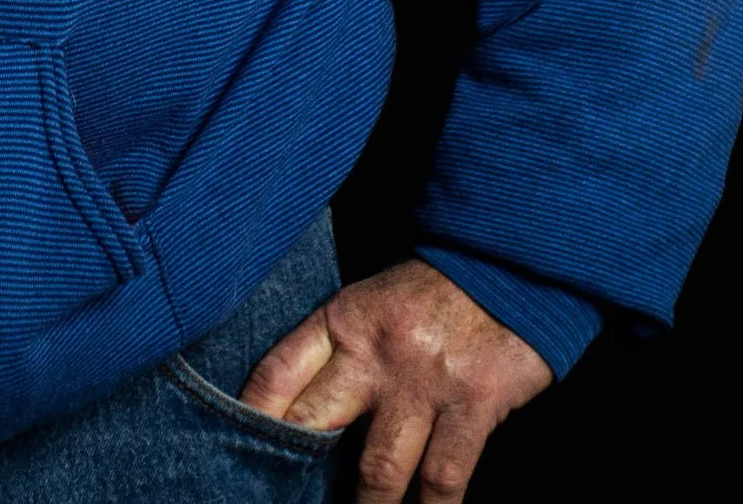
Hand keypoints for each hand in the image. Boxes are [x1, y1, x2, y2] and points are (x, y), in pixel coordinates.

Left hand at [237, 257, 550, 501]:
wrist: (504, 263)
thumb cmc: (429, 296)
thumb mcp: (372, 307)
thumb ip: (341, 356)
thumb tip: (307, 423)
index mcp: (344, 321)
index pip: (280, 372)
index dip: (254, 415)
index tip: (237, 450)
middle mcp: (377, 351)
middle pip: (319, 424)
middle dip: (298, 472)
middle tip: (285, 498)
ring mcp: (425, 380)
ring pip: (381, 468)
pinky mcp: (474, 402)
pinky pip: (445, 476)